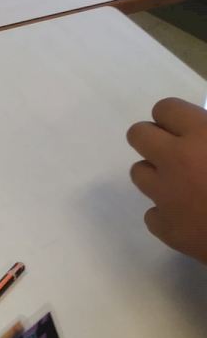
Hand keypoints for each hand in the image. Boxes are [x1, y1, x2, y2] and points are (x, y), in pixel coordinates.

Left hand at [127, 97, 206, 265]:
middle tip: (178, 149)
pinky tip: (192, 216)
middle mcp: (174, 161)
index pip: (164, 108)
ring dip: (159, 173)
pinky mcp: (165, 228)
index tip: (188, 126)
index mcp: (201, 136)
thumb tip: (206, 127)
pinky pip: (153, 213)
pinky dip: (169, 213)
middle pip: (137, 135)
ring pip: (140, 173)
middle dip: (154, 138)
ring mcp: (165, 196)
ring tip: (186, 182)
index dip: (175, 116)